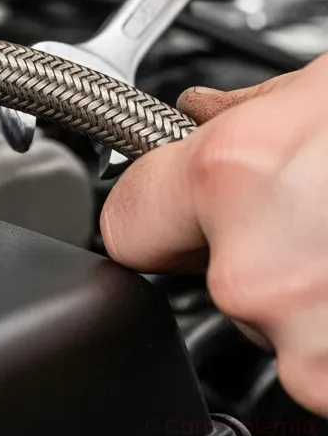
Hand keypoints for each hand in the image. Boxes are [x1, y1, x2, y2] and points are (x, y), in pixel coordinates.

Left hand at [101, 56, 327, 416]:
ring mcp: (314, 343)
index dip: (157, 216)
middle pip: (210, 279)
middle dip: (252, 253)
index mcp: (231, 178)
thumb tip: (197, 116)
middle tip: (318, 216)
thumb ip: (245, 116)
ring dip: (313, 302)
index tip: (177, 213)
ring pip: (278, 331)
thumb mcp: (322, 92)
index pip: (127, 223)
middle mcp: (257, 268)